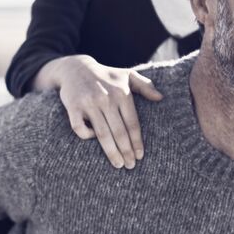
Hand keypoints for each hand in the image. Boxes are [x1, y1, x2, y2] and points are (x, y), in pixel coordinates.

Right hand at [46, 55, 162, 169]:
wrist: (75, 68)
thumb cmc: (105, 75)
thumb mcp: (126, 75)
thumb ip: (145, 85)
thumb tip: (160, 98)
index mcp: (122, 93)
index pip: (132, 123)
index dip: (137, 141)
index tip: (140, 156)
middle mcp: (106, 98)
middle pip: (119, 132)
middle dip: (126, 151)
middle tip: (130, 166)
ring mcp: (89, 103)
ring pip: (102, 134)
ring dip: (111, 152)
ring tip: (118, 164)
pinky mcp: (73, 106)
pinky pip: (80, 128)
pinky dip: (87, 136)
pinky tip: (93, 139)